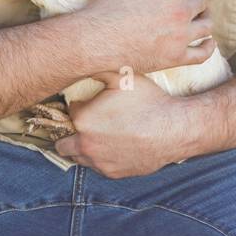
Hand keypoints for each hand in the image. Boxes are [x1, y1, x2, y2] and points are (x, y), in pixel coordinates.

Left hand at [55, 72, 196, 178]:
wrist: (173, 129)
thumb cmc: (149, 102)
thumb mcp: (123, 77)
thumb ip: (100, 70)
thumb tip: (86, 62)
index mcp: (83, 119)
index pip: (69, 112)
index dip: (79, 106)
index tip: (88, 105)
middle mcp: (85, 144)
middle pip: (62, 143)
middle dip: (71, 133)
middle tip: (87, 124)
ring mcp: (98, 162)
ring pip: (79, 158)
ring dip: (84, 147)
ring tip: (100, 136)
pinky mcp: (113, 173)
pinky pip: (98, 167)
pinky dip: (101, 158)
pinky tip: (115, 146)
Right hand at [78, 0, 217, 74]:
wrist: (97, 39)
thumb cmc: (108, 4)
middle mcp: (181, 11)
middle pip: (200, 1)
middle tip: (187, 1)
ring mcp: (180, 36)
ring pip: (206, 25)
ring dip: (205, 18)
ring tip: (200, 18)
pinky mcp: (176, 57)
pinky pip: (202, 54)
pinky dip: (209, 47)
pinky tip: (209, 42)